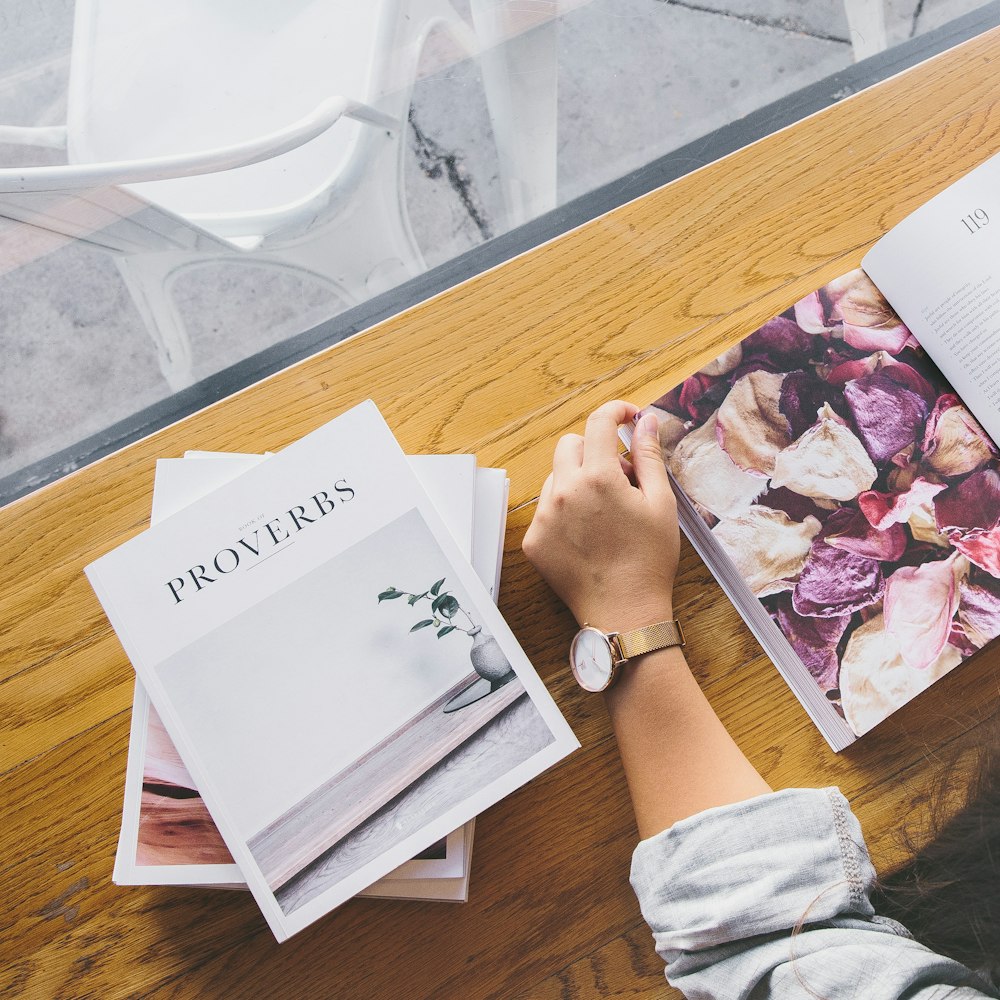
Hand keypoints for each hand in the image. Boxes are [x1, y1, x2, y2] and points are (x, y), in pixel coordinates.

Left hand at [522, 400, 679, 631]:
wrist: (624, 612)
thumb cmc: (649, 560)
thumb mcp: (660, 503)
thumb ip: (648, 456)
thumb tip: (645, 421)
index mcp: (598, 478)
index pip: (599, 423)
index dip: (616, 411)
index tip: (627, 416)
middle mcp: (564, 492)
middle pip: (571, 444)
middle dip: (595, 450)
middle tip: (619, 476)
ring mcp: (544, 516)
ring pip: (555, 477)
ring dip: (577, 481)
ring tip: (604, 512)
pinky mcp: (534, 539)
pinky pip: (546, 509)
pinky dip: (564, 511)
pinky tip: (587, 534)